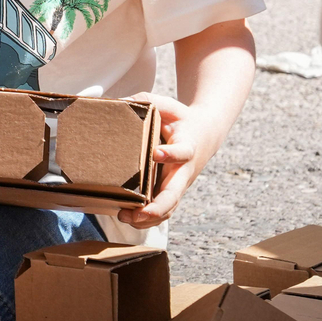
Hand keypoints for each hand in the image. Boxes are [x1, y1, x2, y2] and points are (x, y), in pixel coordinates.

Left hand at [113, 91, 221, 228]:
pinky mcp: (172, 191)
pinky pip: (162, 211)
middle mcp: (184, 170)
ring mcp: (179, 184)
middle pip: (175, 194)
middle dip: (158, 206)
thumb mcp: (167, 105)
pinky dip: (147, 219)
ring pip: (169, 208)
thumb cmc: (181, 119)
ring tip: (125, 218)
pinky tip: (126, 218)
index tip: (156, 152)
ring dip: (149, 218)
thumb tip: (116, 101)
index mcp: (187, 146)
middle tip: (141, 212)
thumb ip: (145, 100)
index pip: (182, 152)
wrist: (205, 134)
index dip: (171, 154)